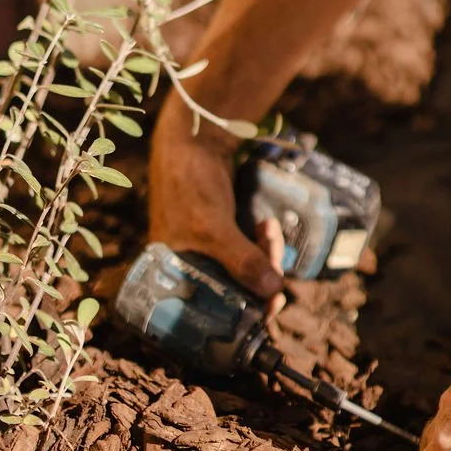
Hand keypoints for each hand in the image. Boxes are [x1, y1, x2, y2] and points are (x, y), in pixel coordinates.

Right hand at [148, 94, 284, 305]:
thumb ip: (241, 259)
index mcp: (172, 274)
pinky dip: (260, 241)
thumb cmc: (190, 182)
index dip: (241, 314)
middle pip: (231, 290)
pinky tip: (267, 226)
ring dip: (265, 255)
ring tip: (270, 232)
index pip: (207, 311)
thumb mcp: (214, 227)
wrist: (195, 136)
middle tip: (278, 264)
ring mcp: (205, 245)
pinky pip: (246, 247)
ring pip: (242, 268)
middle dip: (260, 279)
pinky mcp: (221, 228)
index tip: (271, 306)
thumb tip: (273, 290)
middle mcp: (187, 264)